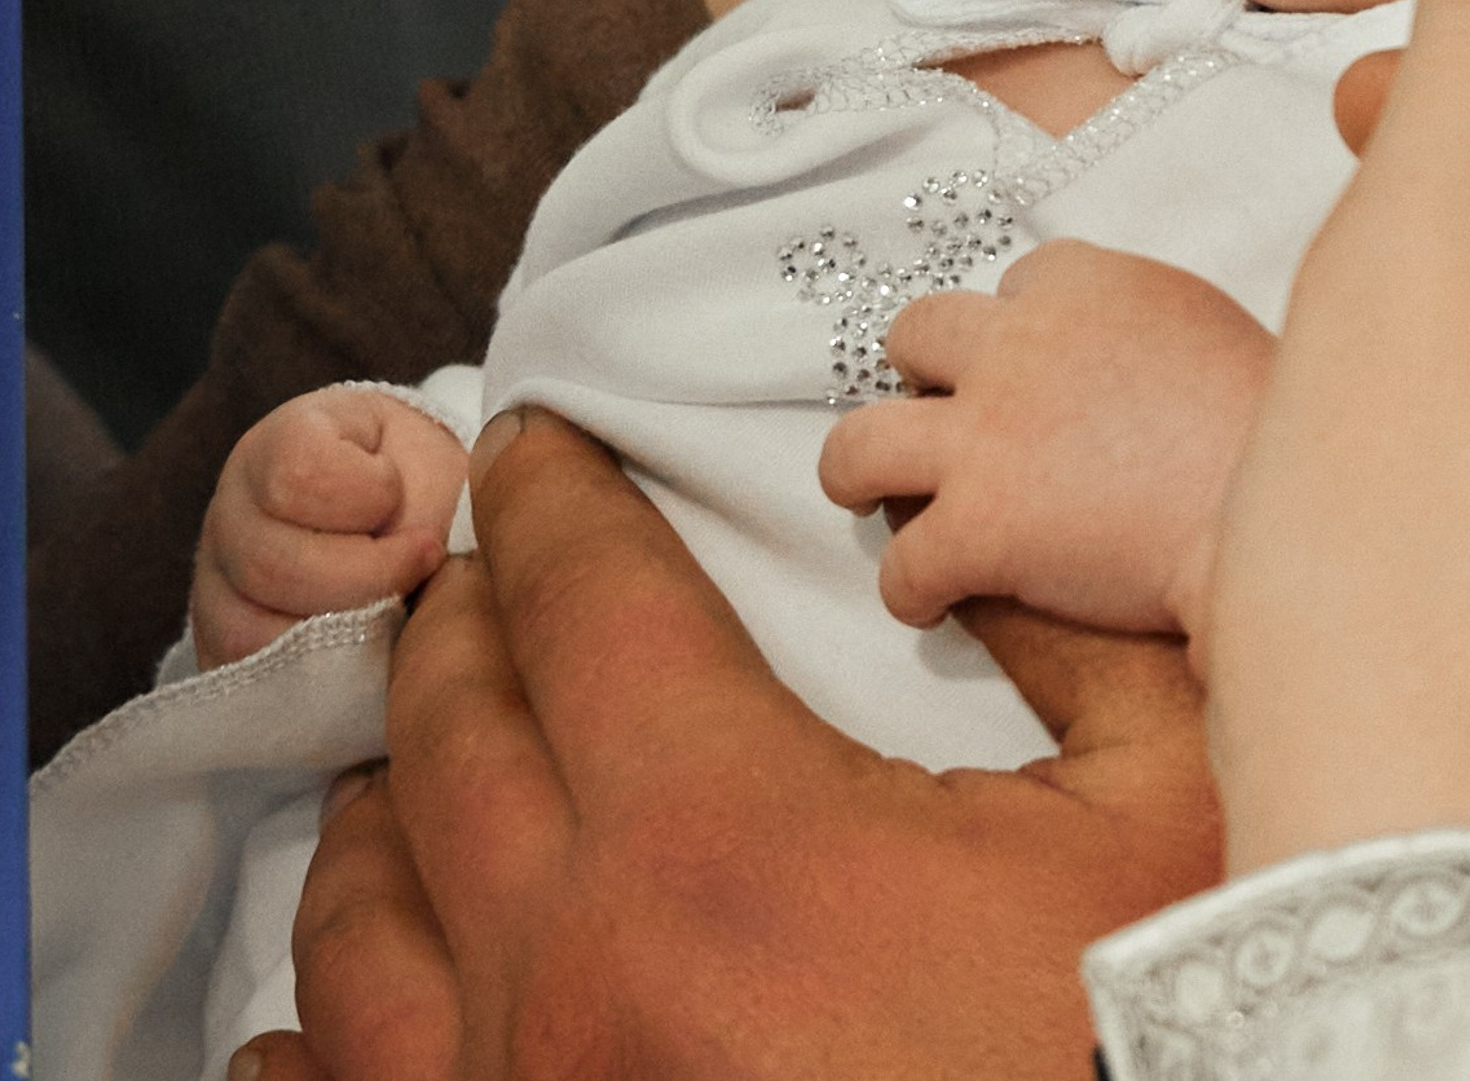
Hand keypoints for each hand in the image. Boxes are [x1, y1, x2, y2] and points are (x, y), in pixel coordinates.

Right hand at [191, 388, 467, 668]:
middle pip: (271, 565)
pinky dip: (320, 670)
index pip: (296, 474)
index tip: (404, 496)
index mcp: (280, 444)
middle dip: (369, 576)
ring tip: (397, 605)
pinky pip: (253, 679)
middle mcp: (232, 511)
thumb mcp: (438, 469)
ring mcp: (217, 582)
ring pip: (253, 633)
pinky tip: (368, 642)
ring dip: (346, 628)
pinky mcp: (223, 645)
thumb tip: (431, 570)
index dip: (369, 493)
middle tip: (421, 563)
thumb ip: (430, 508)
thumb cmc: (427, 485)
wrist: (415, 521)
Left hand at [237, 409, 1219, 1080]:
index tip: (531, 448)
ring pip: (360, 925)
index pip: (583, 604)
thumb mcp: (1167, 807)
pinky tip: (302, 1028)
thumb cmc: (1137, 1042)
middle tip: (478, 568)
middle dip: (459, 622)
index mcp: (728, 838)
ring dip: (379, 802)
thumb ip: (1078, 635)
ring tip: (405, 750)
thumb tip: (986, 541)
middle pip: (450, 738)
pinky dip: (311, 1045)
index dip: (550, 503)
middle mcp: (578, 978)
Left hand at [819, 241, 1273, 643]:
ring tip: (872, 496)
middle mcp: (1015, 342)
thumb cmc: (1273, 429)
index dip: (1015, 335)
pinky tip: (934, 602)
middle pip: (915, 335)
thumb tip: (1115, 358)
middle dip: (919, 377)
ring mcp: (988, 433)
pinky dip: (911, 587)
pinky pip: (902, 563)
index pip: (1013, 286)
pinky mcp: (979, 525)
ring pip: (858, 443)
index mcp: (1079, 279)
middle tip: (936, 423)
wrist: (1284, 509)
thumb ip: (1136, 326)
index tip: (1031, 375)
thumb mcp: (1204, 326)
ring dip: (859, 470)